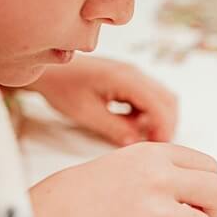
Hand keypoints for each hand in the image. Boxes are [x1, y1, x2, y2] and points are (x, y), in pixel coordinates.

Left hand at [29, 55, 177, 145]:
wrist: (49, 69)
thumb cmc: (63, 87)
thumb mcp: (86, 114)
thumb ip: (114, 129)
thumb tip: (136, 143)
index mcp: (125, 79)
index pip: (159, 105)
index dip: (163, 128)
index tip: (159, 147)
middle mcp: (133, 73)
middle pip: (167, 100)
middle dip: (166, 125)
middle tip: (153, 145)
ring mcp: (132, 74)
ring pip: (161, 98)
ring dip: (157, 119)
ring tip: (140, 136)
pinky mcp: (128, 79)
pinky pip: (149, 97)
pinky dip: (148, 114)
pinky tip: (130, 124)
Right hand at [30, 142, 216, 216]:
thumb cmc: (67, 202)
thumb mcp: (115, 166)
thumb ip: (154, 173)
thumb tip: (191, 194)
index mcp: (151, 154)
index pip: (210, 167)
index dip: (203, 190)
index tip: (187, 203)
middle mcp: (158, 178)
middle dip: (209, 213)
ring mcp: (154, 213)